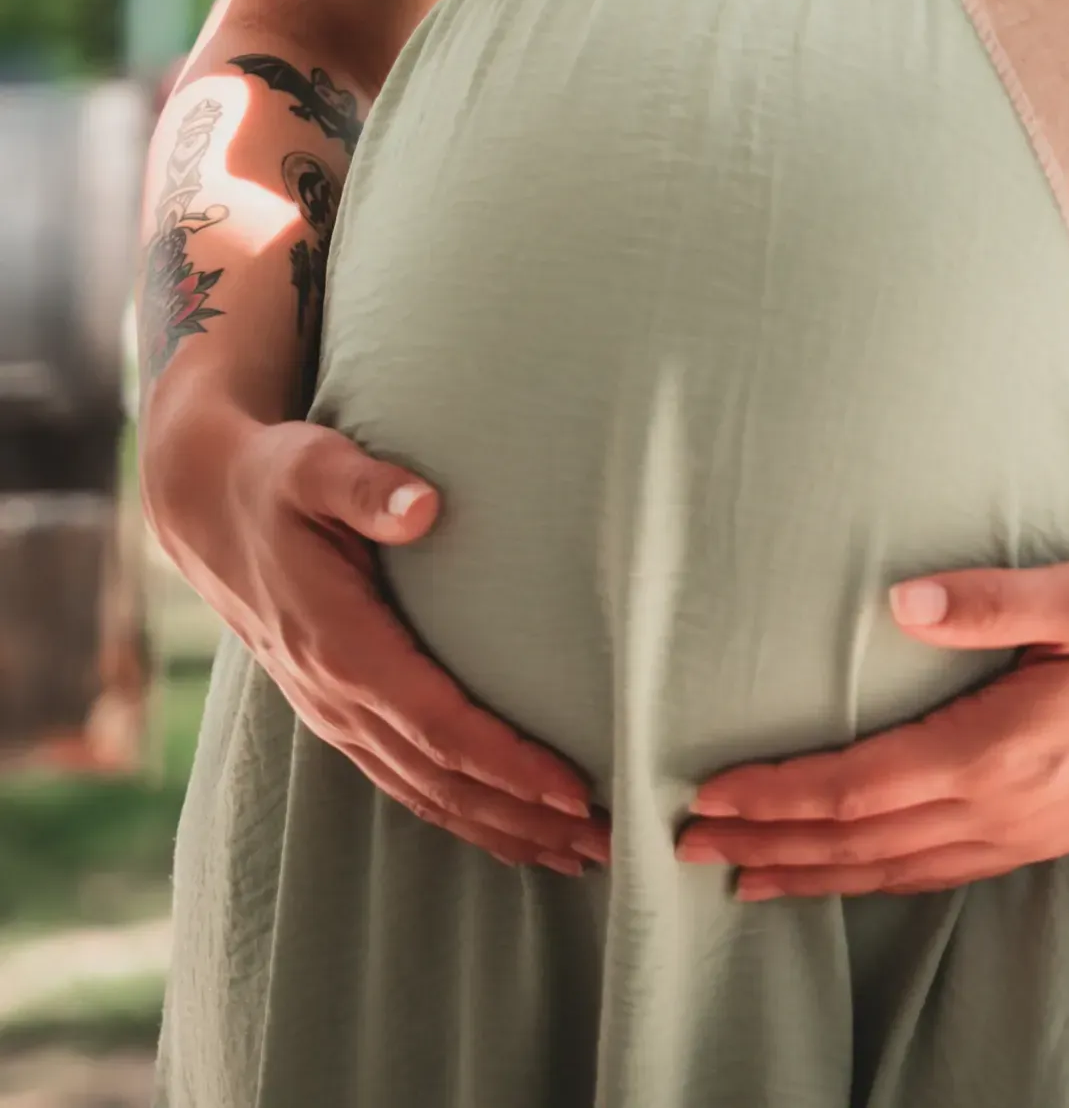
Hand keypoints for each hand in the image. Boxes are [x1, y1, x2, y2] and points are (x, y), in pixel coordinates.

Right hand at [143, 398, 609, 873]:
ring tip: (580, 854)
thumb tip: (426, 505)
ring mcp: (332, 714)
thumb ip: (367, 487)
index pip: (437, 726)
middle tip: (609, 839)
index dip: (506, 764)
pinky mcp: (337, 714)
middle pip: (442, 782)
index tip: (573, 787)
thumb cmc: (273, 479)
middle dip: (526, 818)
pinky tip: (511, 835)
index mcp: (339, 646)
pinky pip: (404, 783)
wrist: (208, 508)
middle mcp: (334, 697)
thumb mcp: (312, 465)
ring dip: (503, 831)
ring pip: (424, 795)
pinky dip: (461, 817)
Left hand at [676, 556, 1068, 897]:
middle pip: (864, 841)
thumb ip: (993, 598)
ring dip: (816, 875)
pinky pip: (941, 873)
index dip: (780, 795)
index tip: (709, 793)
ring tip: (744, 880)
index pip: (863, 786)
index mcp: (1003, 749)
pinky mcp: (1047, 831)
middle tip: (686, 846)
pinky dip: (880, 880)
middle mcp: (1006, 808)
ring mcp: (1028, 831)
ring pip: (897, 869)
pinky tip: (854, 877)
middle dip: (771, 845)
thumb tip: (896, 600)